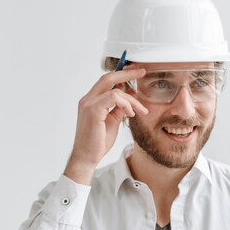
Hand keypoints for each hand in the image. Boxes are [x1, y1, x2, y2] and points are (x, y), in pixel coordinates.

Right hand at [64, 65, 147, 183]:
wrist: (86, 157)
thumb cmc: (97, 142)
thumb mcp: (112, 121)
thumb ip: (119, 108)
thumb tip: (130, 98)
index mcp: (90, 101)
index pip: (106, 81)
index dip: (121, 75)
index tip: (135, 73)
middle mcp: (87, 100)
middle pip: (108, 78)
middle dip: (127, 73)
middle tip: (142, 72)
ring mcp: (88, 104)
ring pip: (114, 89)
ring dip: (131, 99)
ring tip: (140, 110)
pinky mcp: (93, 111)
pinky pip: (113, 98)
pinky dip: (125, 104)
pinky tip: (131, 114)